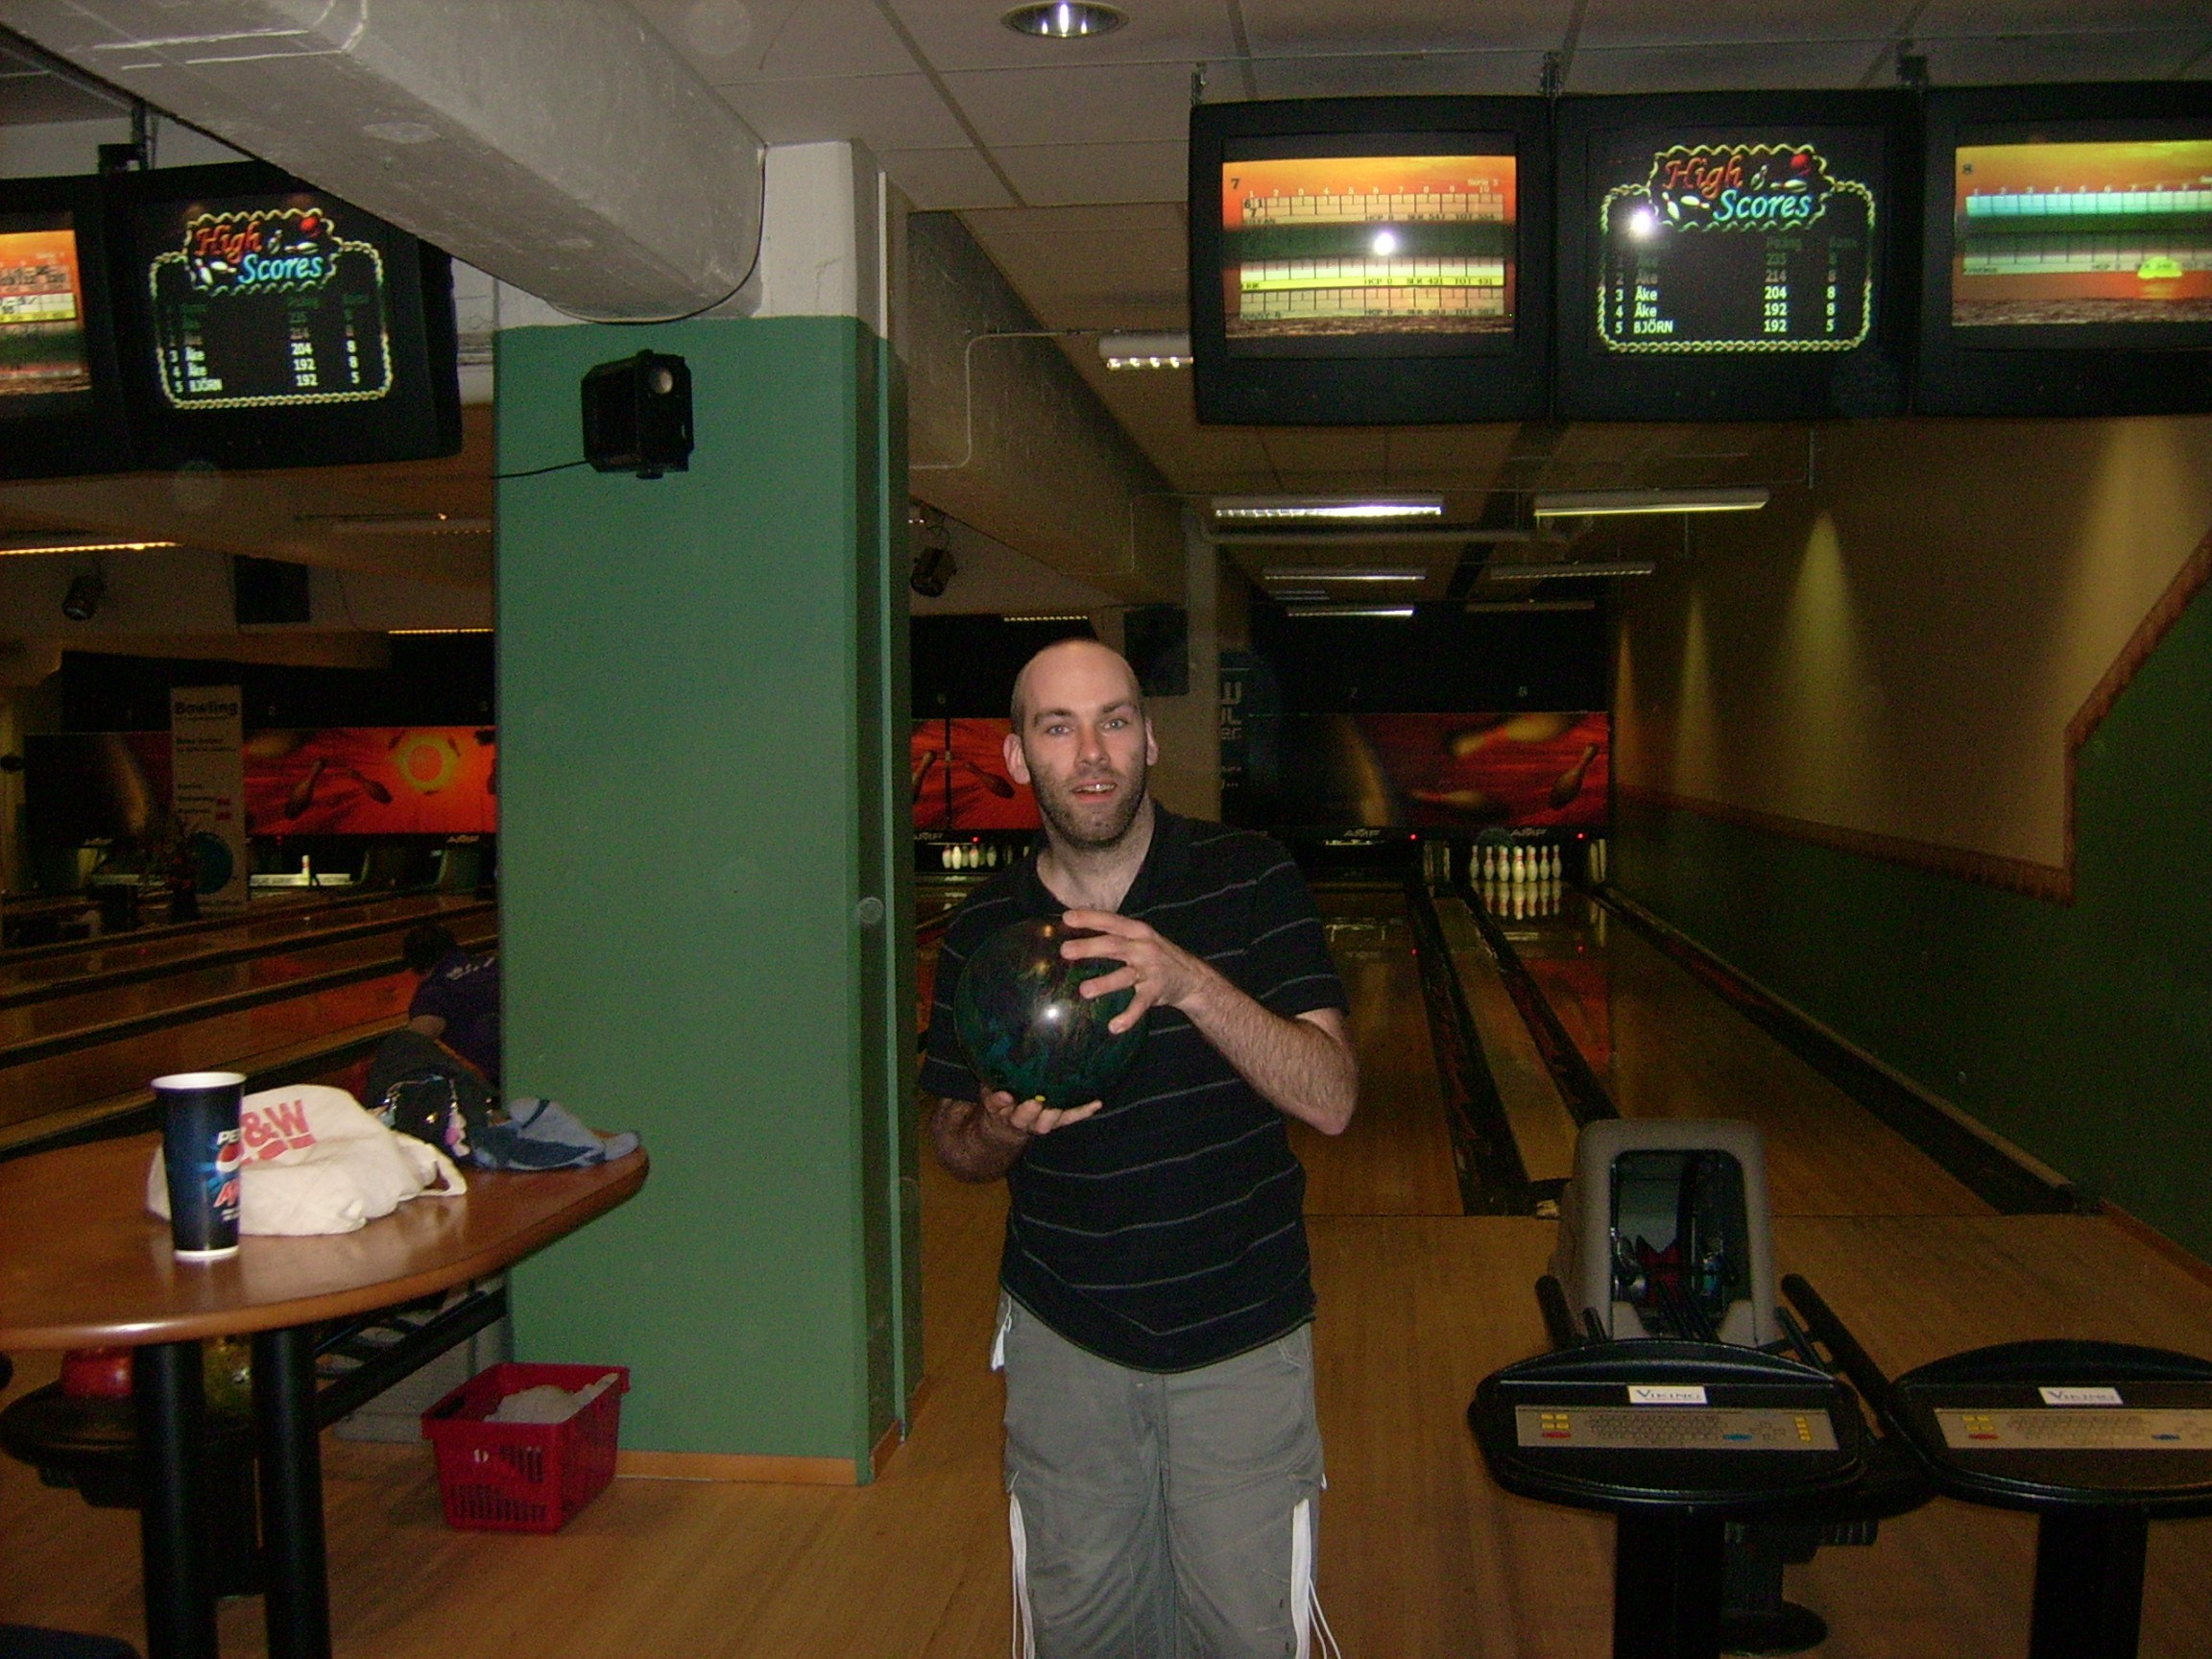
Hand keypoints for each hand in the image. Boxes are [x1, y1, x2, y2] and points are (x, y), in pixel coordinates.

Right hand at [981, 1085, 1101, 1137]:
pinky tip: (1096, 1103)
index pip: (998, 1107)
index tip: (1004, 1095)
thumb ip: (992, 1089)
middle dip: (1030, 1112)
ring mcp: (1041, 1121)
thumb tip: (1000, 1085)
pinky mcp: (1057, 1120)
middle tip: (1035, 1102)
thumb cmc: (1000, 1096)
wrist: (1007, 1123)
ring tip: (1062, 1104)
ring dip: (1056, 1113)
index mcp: (1002, 1110)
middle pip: (1025, 1119)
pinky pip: (1070, 1117)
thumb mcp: (989, 1091)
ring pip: (1048, 1122)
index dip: (1000, 1102)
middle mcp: (1022, 1120)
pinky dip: (1082, 1111)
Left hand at [1058, 909, 1214, 1034]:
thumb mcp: (1139, 938)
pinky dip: (1128, 1017)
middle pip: (1113, 945)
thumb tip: (1077, 932)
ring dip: (1104, 983)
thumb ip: (1114, 935)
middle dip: (1089, 947)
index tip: (1067, 918)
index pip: (1111, 921)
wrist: (1192, 977)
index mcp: (1137, 931)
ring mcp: (1150, 970)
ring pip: (1124, 976)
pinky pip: (1139, 1005)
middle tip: (1065, 951)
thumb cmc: (1155, 955)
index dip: (1090, 918)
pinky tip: (1113, 1027)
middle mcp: (1143, 947)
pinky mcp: (1156, 991)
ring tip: (1084, 991)